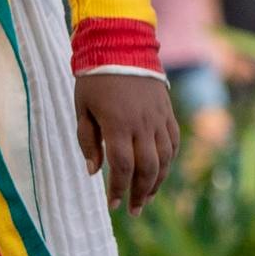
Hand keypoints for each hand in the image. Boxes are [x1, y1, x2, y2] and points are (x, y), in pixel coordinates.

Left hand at [77, 72, 177, 212]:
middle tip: (133, 210)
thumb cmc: (94, 78)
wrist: (121, 45)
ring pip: (164, 159)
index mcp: (118, 124)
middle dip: (140, 193)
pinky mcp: (167, 112)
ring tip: (147, 197)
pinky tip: (160, 172)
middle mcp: (142, 124)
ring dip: (157, 182)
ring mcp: (158, 119)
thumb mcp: (81, 108)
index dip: (119, 189)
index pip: (122, 167)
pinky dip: (168, 161)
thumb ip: (87, 140)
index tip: (113, 204)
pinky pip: (173, 143)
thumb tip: (94, 171)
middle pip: (147, 169)